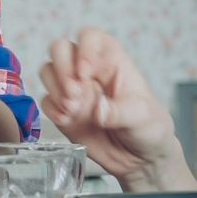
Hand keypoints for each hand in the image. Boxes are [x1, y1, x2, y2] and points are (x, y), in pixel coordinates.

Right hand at [38, 29, 186, 188]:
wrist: (141, 159)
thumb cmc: (149, 128)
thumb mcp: (143, 117)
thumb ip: (120, 112)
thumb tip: (98, 109)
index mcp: (113, 62)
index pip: (91, 37)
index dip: (83, 49)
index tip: (85, 72)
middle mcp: (90, 72)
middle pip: (61, 49)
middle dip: (62, 67)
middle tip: (74, 92)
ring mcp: (75, 91)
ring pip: (48, 72)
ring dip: (55, 87)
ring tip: (72, 108)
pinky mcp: (65, 112)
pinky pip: (46, 102)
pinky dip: (52, 109)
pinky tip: (67, 120)